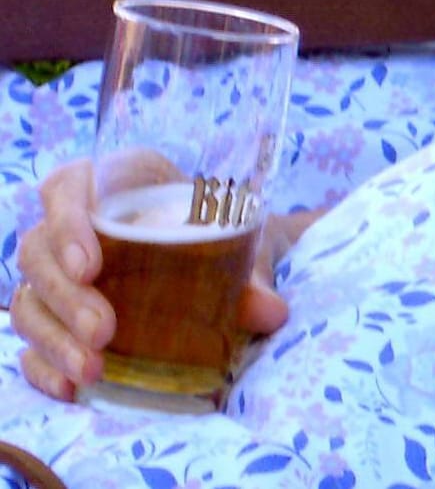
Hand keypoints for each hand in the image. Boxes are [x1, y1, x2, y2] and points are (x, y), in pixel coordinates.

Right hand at [12, 159, 326, 400]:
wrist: (235, 257)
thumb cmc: (228, 233)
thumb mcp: (245, 244)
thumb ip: (251, 274)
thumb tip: (270, 311)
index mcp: (118, 180)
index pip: (68, 188)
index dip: (67, 224)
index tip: (90, 267)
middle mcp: (77, 221)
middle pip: (39, 251)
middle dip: (66, 296)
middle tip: (103, 332)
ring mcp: (60, 270)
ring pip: (30, 298)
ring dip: (54, 337)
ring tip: (92, 369)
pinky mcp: (58, 315)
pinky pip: (32, 339)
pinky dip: (44, 365)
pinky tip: (69, 387)